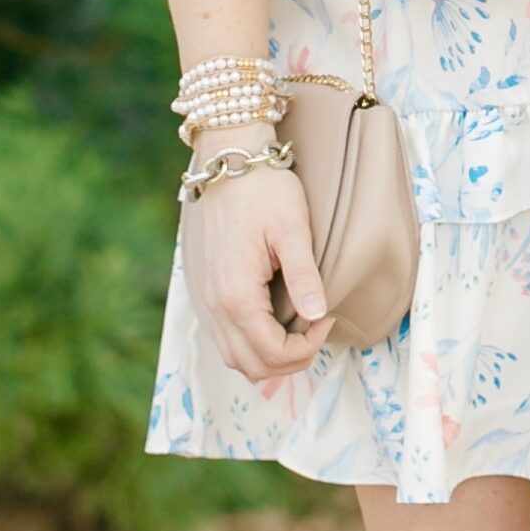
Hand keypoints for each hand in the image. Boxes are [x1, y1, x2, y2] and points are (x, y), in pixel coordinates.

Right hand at [181, 165, 329, 383]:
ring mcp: (206, 301)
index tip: (324, 319)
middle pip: (251, 366)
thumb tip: (317, 314)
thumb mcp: (293, 230)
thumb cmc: (264, 191)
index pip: (272, 353)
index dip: (306, 348)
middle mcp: (215, 306)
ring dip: (268, 357)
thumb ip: (304, 276)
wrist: (228, 164)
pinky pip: (224, 339)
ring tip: (297, 330)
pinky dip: (250, 344)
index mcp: (236, 295)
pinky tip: (273, 322)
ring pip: (234, 358)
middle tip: (315, 330)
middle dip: (289, 360)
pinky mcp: (205, 293)